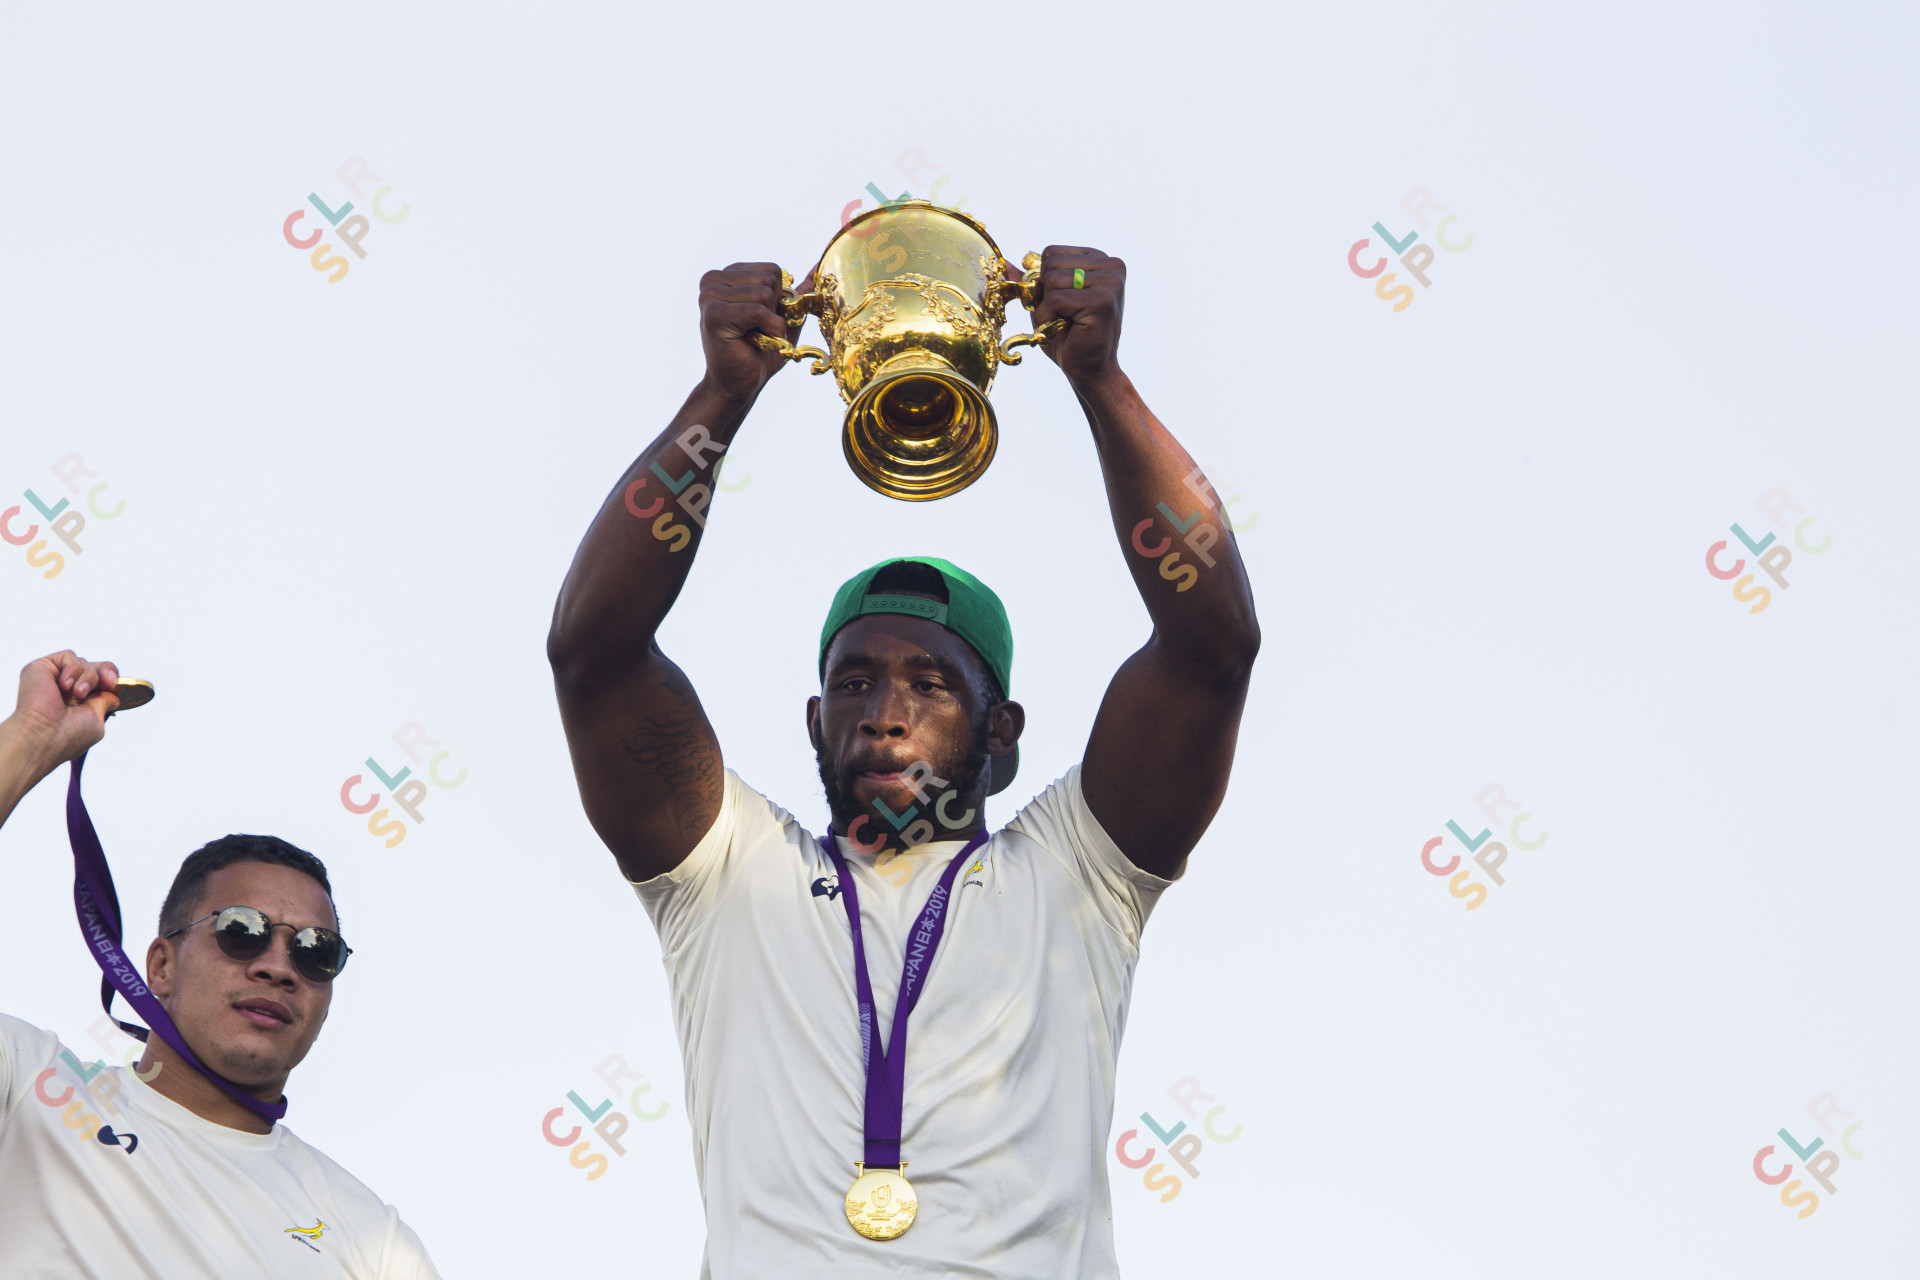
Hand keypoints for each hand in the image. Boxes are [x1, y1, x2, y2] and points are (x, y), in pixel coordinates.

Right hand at [8, 650, 120, 774]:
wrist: (43, 736)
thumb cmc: (68, 735)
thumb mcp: (96, 718)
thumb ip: (104, 702)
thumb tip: (113, 694)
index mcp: (79, 702)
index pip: (101, 681)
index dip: (111, 678)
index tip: (112, 686)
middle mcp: (65, 689)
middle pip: (94, 667)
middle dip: (105, 672)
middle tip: (107, 683)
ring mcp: (53, 678)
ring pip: (83, 662)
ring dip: (87, 678)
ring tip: (78, 694)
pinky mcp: (40, 667)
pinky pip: (67, 656)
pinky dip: (73, 668)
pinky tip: (65, 686)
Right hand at [697, 262, 814, 403]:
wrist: (740, 384)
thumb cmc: (760, 351)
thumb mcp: (783, 316)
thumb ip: (797, 290)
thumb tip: (820, 265)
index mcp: (727, 274)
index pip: (772, 269)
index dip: (778, 298)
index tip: (762, 319)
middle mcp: (713, 280)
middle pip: (769, 278)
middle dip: (774, 308)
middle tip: (757, 330)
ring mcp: (710, 296)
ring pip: (764, 293)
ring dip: (770, 321)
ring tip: (754, 336)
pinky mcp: (714, 314)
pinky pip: (757, 310)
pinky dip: (767, 328)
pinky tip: (754, 341)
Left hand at [1023, 246, 1125, 386]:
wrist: (1090, 371)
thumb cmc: (1069, 337)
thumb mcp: (1046, 302)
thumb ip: (1029, 279)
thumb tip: (1002, 263)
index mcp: (1100, 260)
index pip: (1052, 253)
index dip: (1045, 282)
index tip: (1062, 304)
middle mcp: (1111, 265)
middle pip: (1051, 262)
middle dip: (1045, 294)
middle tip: (1063, 316)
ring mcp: (1110, 282)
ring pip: (1051, 279)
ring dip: (1047, 308)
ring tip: (1065, 323)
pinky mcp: (1103, 300)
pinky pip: (1055, 299)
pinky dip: (1049, 318)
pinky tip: (1065, 330)